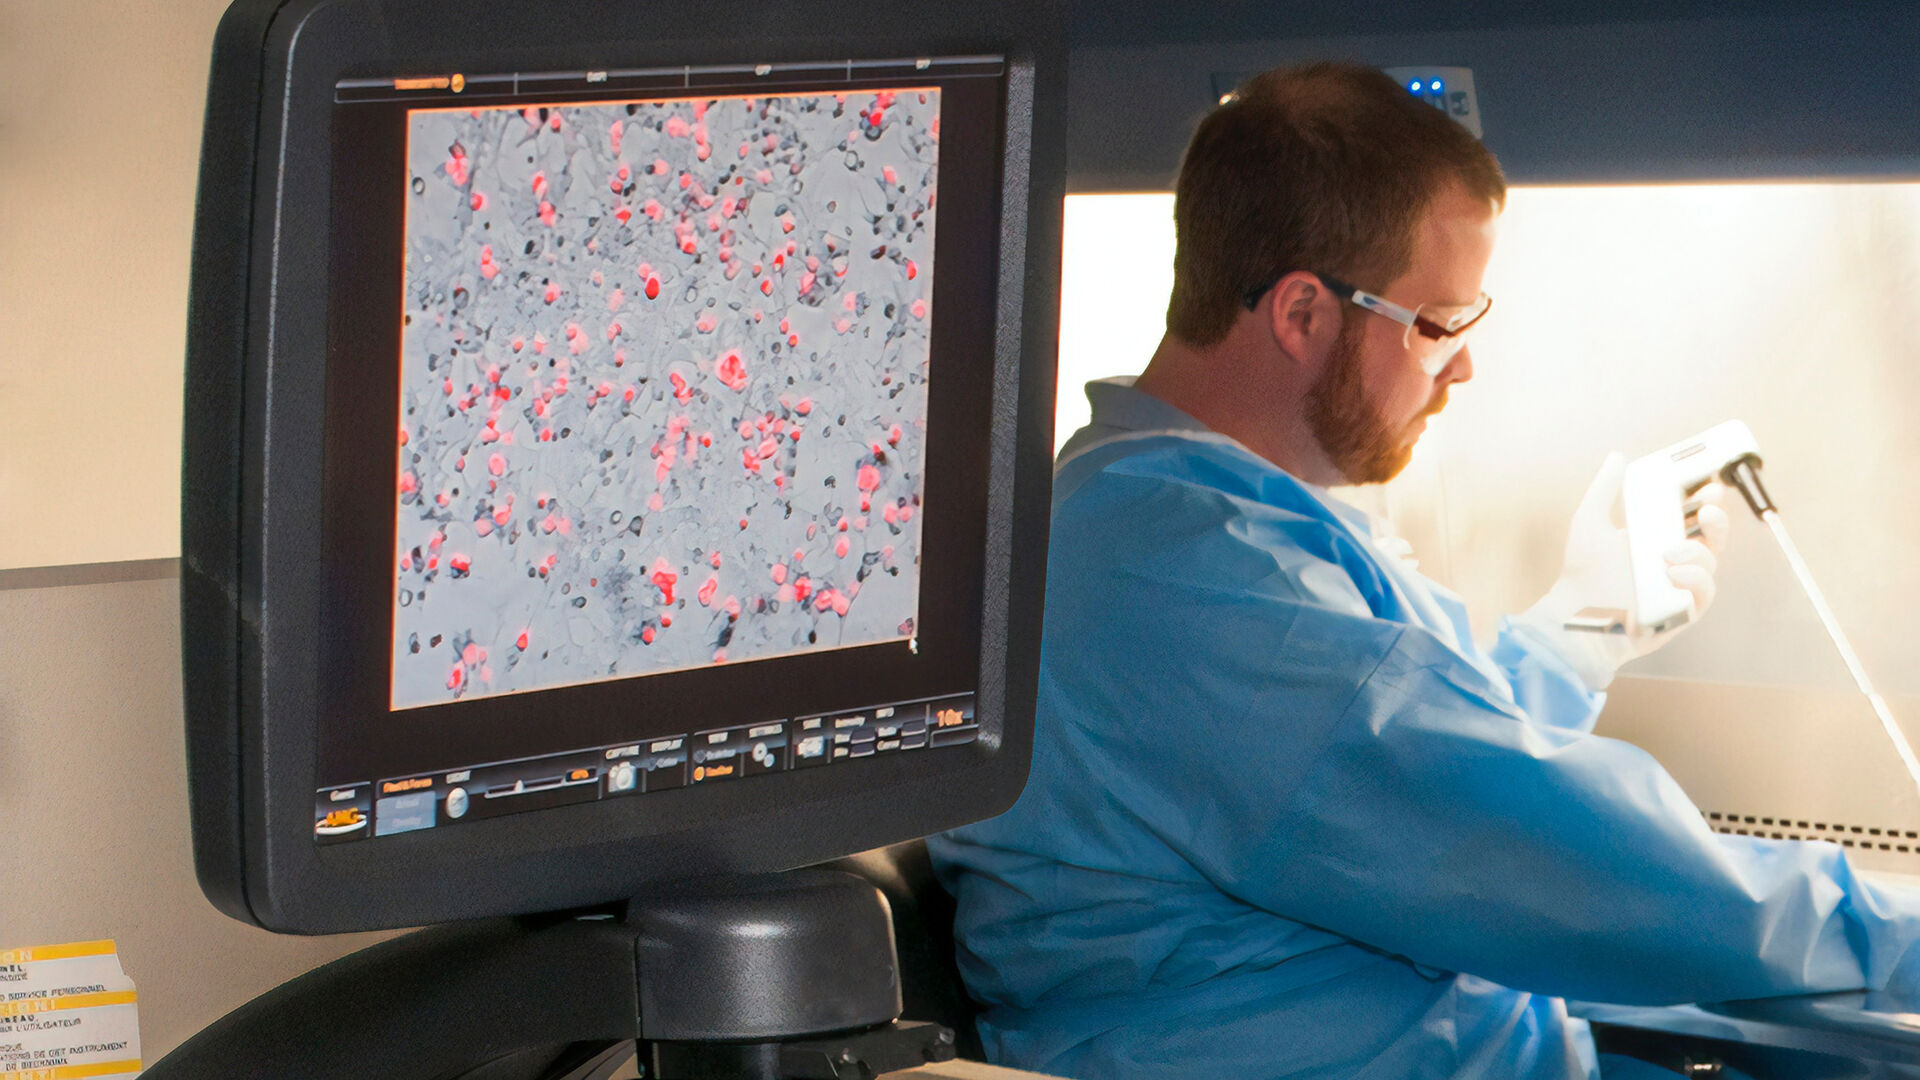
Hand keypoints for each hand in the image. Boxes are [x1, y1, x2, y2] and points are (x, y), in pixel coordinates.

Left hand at [1515, 452, 1731, 689]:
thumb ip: (1605, 489)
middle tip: (1708, 509)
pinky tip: (1673, 573)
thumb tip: (1617, 456)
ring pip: (1711, 566)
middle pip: (1714, 538)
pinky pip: (1703, 597)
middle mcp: (1674, 562)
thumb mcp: (1590, 521)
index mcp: (1659, 539)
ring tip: (1669, 554)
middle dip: (1718, 520)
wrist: (1570, 613)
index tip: (1710, 483)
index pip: (1695, 516)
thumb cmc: (1582, 572)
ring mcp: (1679, 588)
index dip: (1708, 500)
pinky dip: (1695, 582)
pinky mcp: (1679, 614)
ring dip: (1699, 554)